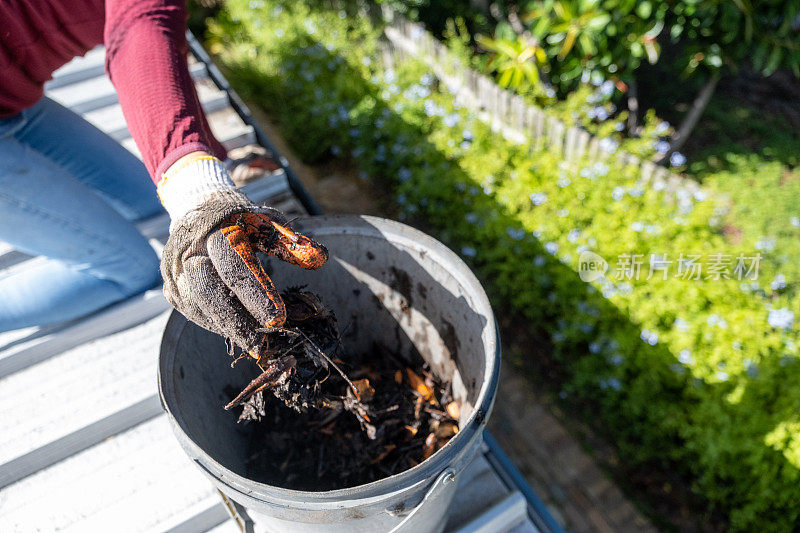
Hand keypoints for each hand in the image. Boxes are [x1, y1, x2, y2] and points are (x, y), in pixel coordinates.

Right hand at [161, 190, 327, 357]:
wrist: (197, 208)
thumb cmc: (241, 221)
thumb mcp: (268, 223)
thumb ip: (291, 242)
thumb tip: (320, 258)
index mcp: (216, 231)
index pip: (234, 265)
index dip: (256, 293)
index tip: (279, 319)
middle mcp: (188, 251)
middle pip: (208, 292)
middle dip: (237, 323)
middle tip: (263, 346)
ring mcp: (175, 272)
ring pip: (199, 309)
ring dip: (230, 329)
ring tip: (258, 344)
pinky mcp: (172, 290)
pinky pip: (195, 314)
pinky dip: (219, 326)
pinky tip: (240, 333)